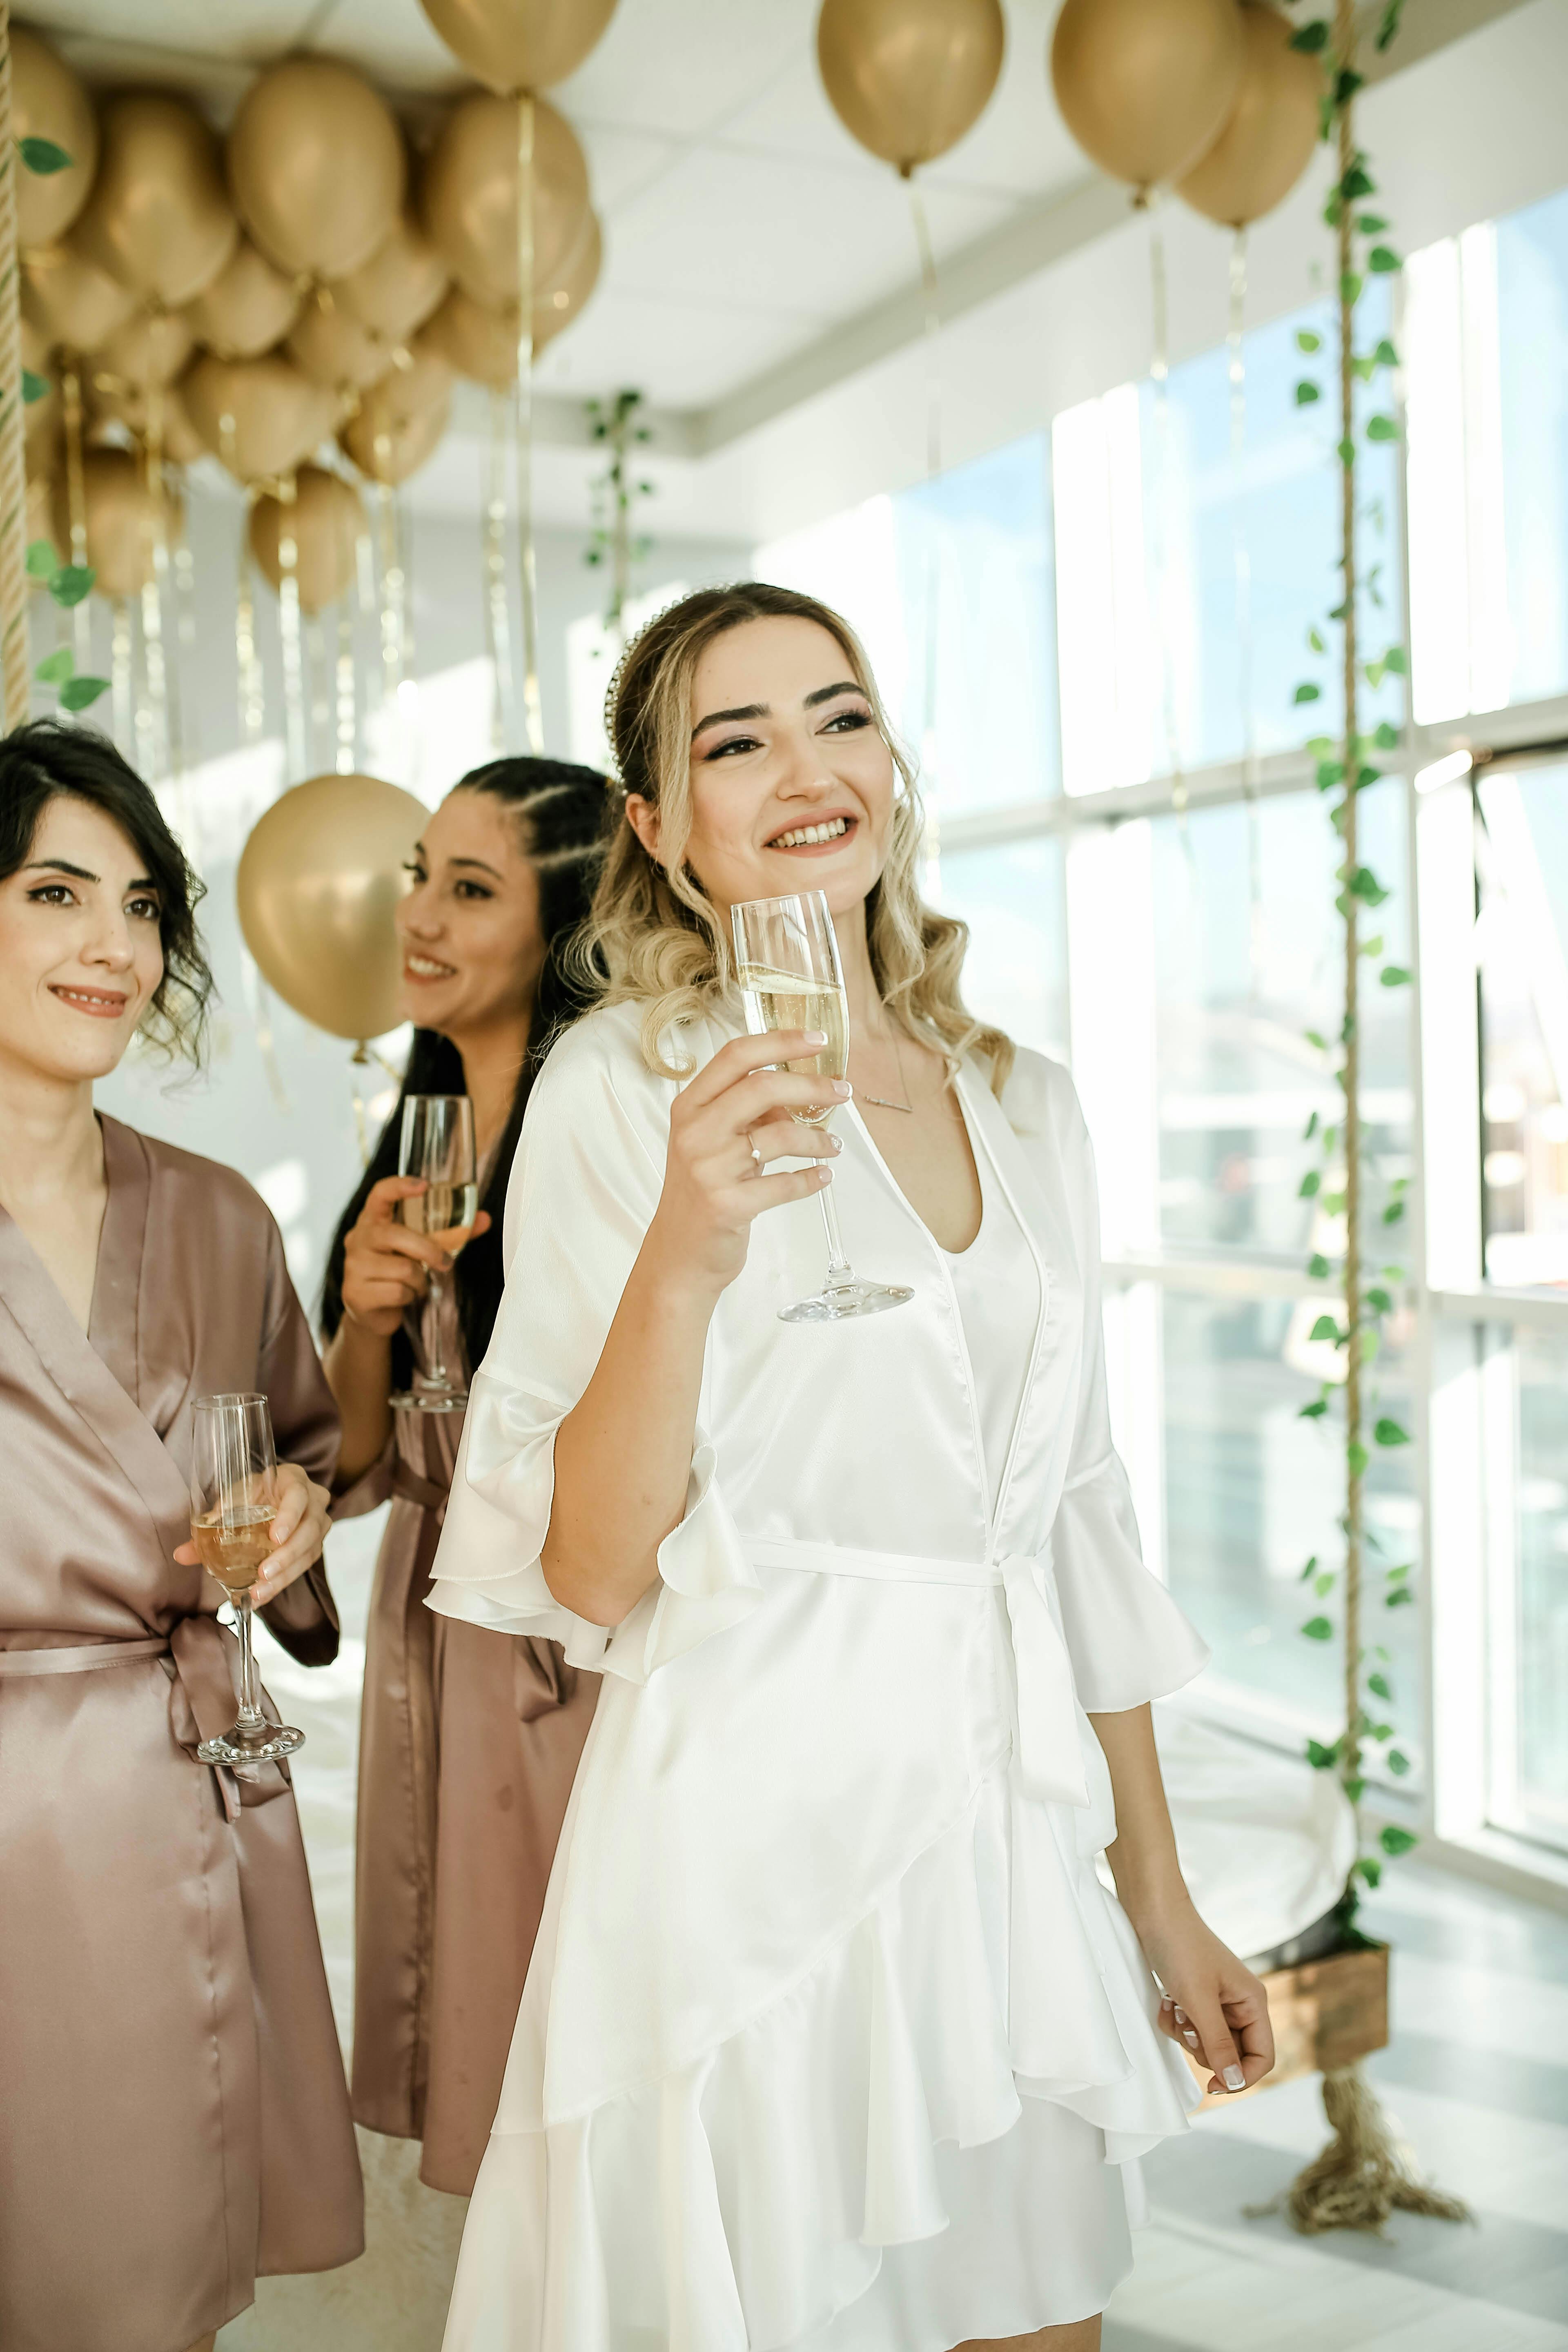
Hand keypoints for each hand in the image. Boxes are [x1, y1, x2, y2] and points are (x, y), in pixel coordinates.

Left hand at [174, 1461, 331, 1605]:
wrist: (274, 1494)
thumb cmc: (255, 1492)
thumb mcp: (235, 1497)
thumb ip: (212, 1522)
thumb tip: (183, 1554)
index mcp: (294, 1480)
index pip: (298, 1497)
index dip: (288, 1517)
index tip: (274, 1538)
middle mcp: (314, 1501)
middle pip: (309, 1530)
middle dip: (286, 1556)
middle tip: (263, 1573)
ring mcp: (318, 1525)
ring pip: (309, 1552)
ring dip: (284, 1575)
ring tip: (259, 1591)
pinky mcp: (314, 1546)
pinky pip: (303, 1567)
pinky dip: (281, 1583)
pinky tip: (261, 1596)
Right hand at [339, 1174, 490, 1338]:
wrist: (372, 1313)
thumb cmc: (398, 1272)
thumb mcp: (421, 1249)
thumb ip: (450, 1233)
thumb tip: (484, 1218)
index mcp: (372, 1221)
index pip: (380, 1194)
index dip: (399, 1187)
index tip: (424, 1185)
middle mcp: (358, 1239)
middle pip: (396, 1235)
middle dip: (429, 1250)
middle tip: (446, 1263)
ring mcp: (353, 1266)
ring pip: (403, 1268)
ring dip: (420, 1280)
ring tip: (417, 1284)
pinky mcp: (356, 1293)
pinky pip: (398, 1291)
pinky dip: (410, 1296)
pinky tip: (405, 1297)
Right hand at [647, 1031, 843, 1297]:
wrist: (678, 1255)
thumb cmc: (700, 1193)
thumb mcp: (712, 1143)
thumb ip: (745, 1114)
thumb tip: (799, 1092)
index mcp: (689, 1107)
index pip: (736, 1056)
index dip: (781, 1042)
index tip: (818, 1041)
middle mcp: (695, 1132)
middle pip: (762, 1087)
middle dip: (812, 1085)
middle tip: (842, 1092)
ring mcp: (708, 1168)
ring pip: (780, 1135)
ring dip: (818, 1138)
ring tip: (833, 1146)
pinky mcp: (727, 1205)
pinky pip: (784, 1184)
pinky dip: (811, 1179)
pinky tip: (822, 1178)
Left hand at [1136, 1900, 1274, 2097]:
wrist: (1152, 1912)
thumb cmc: (1180, 1947)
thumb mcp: (1199, 2001)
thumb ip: (1218, 2044)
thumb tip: (1234, 2082)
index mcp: (1253, 2002)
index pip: (1262, 2057)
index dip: (1241, 2077)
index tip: (1212, 2085)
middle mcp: (1240, 2004)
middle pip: (1231, 2054)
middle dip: (1204, 2048)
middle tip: (1187, 2024)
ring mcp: (1217, 2001)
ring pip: (1207, 2044)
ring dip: (1185, 2033)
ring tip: (1174, 2005)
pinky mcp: (1196, 1998)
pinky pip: (1189, 2029)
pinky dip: (1175, 2021)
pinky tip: (1166, 2001)